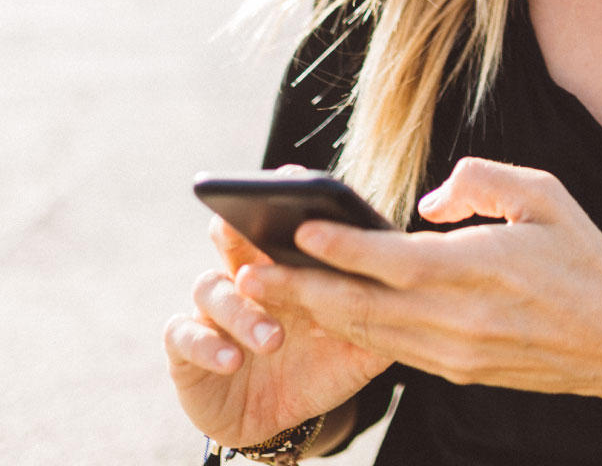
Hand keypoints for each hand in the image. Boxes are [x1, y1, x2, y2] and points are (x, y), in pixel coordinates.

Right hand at [164, 206, 393, 446]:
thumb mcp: (355, 346)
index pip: (282, 225)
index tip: (294, 178)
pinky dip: (206, 344)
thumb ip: (379, 316)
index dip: (285, 200)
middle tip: (242, 223)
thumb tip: (417, 287)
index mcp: (286, 268)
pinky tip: (231, 358)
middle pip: (232, 238)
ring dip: (242, 311)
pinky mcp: (186, 348)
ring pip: (212, 288)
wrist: (278, 422)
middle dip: (236, 226)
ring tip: (272, 338)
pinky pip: (184, 336)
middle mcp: (245, 279)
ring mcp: (213, 311)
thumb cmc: (318, 368)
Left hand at [238, 157, 601, 400]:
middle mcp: (463, 318)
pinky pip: (391, 350)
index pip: (396, 260)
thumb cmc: (585, 260)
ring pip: (369, 333)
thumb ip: (484, 180)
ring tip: (265, 293)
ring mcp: (456, 352)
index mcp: (484, 269)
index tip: (299, 230)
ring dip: (314, 314)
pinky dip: (350, 332)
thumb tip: (428, 200)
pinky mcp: (456, 371)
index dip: (343, 247)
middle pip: (365, 306)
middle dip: (300, 290)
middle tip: (247, 274)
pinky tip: (320, 313)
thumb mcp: (547, 196)